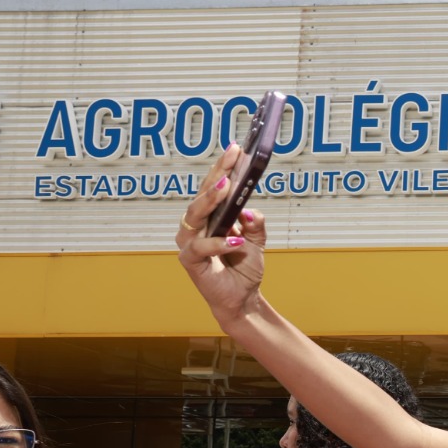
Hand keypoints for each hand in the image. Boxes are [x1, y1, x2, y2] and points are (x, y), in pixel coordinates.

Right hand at [174, 144, 268, 325]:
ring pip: (194, 216)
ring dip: (210, 201)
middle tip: (230, 162)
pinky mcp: (190, 261)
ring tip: (226, 190)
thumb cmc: (243, 267)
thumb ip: (255, 223)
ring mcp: (189, 242)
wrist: (241, 298)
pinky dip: (219, 243)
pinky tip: (237, 240)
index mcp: (209, 216)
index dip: (222, 168)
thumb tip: (247, 210)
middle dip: (216, 176)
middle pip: (201, 196)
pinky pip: (201, 247)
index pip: (213, 187)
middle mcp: (194, 226)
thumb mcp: (257, 241)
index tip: (235, 149)